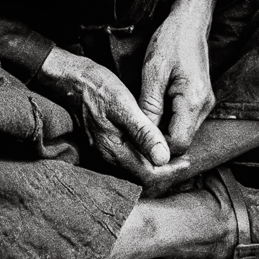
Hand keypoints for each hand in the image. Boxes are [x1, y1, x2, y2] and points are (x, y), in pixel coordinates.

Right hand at [38, 47, 182, 183]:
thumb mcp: (124, 105)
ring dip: (155, 168)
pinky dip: (144, 161)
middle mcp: (108, 158)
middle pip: (142, 179)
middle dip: (165, 174)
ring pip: (135, 173)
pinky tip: (154, 148)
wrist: (71, 79)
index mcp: (114, 151)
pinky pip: (128, 162)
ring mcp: (104, 153)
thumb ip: (143, 132)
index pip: (148, 174)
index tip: (187, 161)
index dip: (170, 171)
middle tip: (184, 161)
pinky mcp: (104, 145)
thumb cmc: (98, 87)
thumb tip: (163, 158)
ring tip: (173, 157)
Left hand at [138, 0, 219, 154]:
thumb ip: (150, 105)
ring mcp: (204, 104)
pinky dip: (167, 120)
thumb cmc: (170, 41)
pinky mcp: (199, 99)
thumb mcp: (153, 71)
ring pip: (182, 132)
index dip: (156, 147)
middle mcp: (204, 107)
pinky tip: (152, 108)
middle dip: (157, 140)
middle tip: (133, 130)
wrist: (189, 21)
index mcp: (194, 101)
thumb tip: (144, 135)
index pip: (177, 144)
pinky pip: (183, 120)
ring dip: (161, 129)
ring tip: (140, 117)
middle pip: (181, 141)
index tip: (135, 139)